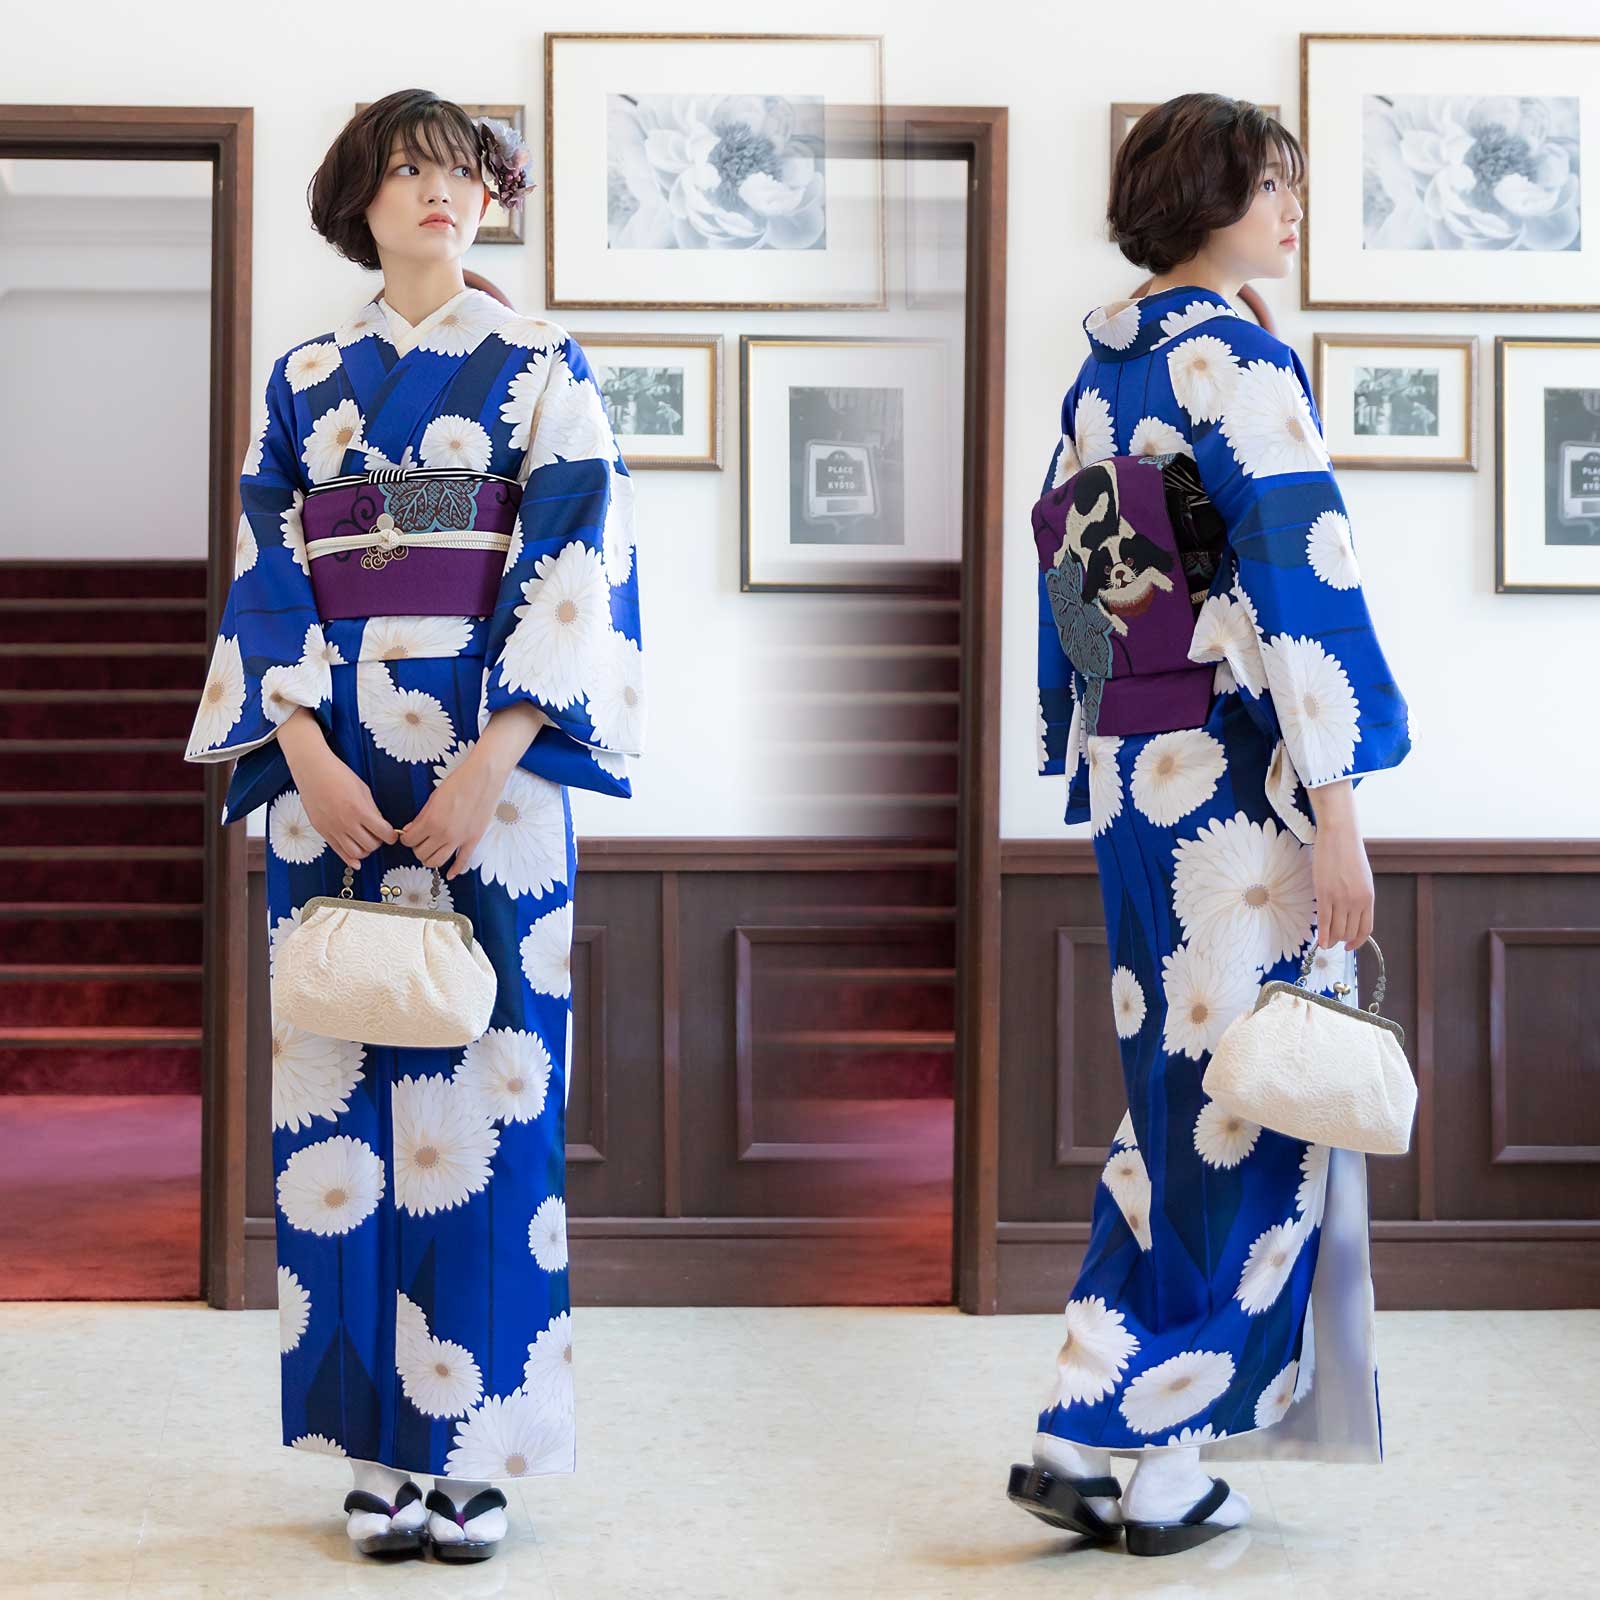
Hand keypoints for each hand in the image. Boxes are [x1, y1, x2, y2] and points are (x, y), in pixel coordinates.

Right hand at [276, 709, 398, 869]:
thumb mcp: (363, 790)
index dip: (392, 836)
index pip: (384, 833)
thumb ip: (372, 810)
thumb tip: (380, 826)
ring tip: (366, 841)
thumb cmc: (337, 775)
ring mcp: (333, 828)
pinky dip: (349, 859)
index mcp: (359, 810)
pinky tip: (356, 861)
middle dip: (378, 842)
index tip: (392, 835)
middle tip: (379, 836)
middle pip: (371, 846)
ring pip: (355, 853)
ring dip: (365, 850)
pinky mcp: (322, 831)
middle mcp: (346, 822)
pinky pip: (338, 852)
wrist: (313, 770)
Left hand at [398, 741, 509, 880]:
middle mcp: (443, 834)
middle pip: (421, 854)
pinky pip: (462, 861)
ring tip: (430, 853)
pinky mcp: (473, 840)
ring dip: (430, 860)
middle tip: (420, 842)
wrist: (483, 778)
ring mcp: (459, 839)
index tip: (409, 836)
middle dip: (417, 849)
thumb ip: (421, 817)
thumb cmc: (460, 782)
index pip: (409, 841)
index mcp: (431, 821)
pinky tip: (450, 873)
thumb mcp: (433, 798)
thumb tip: (412, 829)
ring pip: (437, 862)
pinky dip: (455, 870)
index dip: (406, 839)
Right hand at [1305, 779, 1373, 951]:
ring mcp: (1341, 899)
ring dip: (1331, 939)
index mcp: (1368, 897)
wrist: (1340, 835)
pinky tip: (1320, 942)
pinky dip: (1322, 935)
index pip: (1365, 929)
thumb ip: (1359, 896)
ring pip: (1337, 930)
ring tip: (1325, 940)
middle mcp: (1357, 901)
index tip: (1349, 946)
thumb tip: (1350, 913)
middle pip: (1349, 931)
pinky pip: (1324, 922)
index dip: (1357, 941)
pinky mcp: (1325, 894)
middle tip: (1333, 940)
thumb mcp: (1362, 878)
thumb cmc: (1349, 853)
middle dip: (1341, 939)